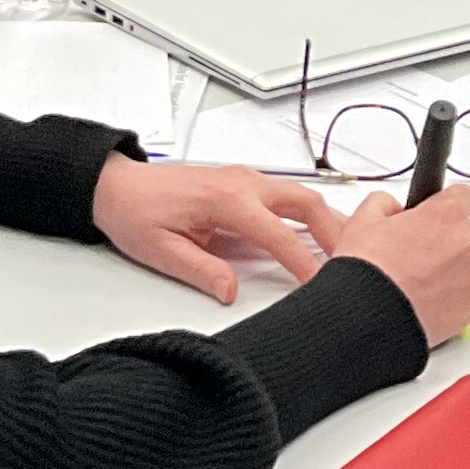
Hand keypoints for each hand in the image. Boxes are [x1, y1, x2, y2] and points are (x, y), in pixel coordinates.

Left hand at [90, 156, 344, 302]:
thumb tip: (231, 290)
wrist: (116, 187)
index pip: (280, 236)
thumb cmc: (136, 212)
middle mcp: (242, 183)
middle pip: (307, 204)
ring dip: (326, 220)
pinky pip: (287, 194)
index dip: (305, 264)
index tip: (320, 282)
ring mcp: (245, 178)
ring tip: (343, 248)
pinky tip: (314, 231)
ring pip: (302, 195)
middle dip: (335, 233)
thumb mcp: (162, 251)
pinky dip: (309, 212)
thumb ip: (202, 271)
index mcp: (226, 201)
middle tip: (353, 260)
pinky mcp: (244, 182)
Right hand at [326, 181, 469, 345]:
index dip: (446, 205)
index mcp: (445, 214)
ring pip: (468, 267)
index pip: (464, 195)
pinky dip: (450, 298)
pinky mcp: (469, 307)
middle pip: (469, 233)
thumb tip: (392, 207)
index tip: (436, 214)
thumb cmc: (367, 272)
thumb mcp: (363, 220)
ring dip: (449, 270)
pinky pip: (465, 296)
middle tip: (418, 254)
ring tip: (415, 282)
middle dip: (448, 240)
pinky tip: (422, 300)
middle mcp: (466, 243)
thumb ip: (385, 203)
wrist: (366, 318)